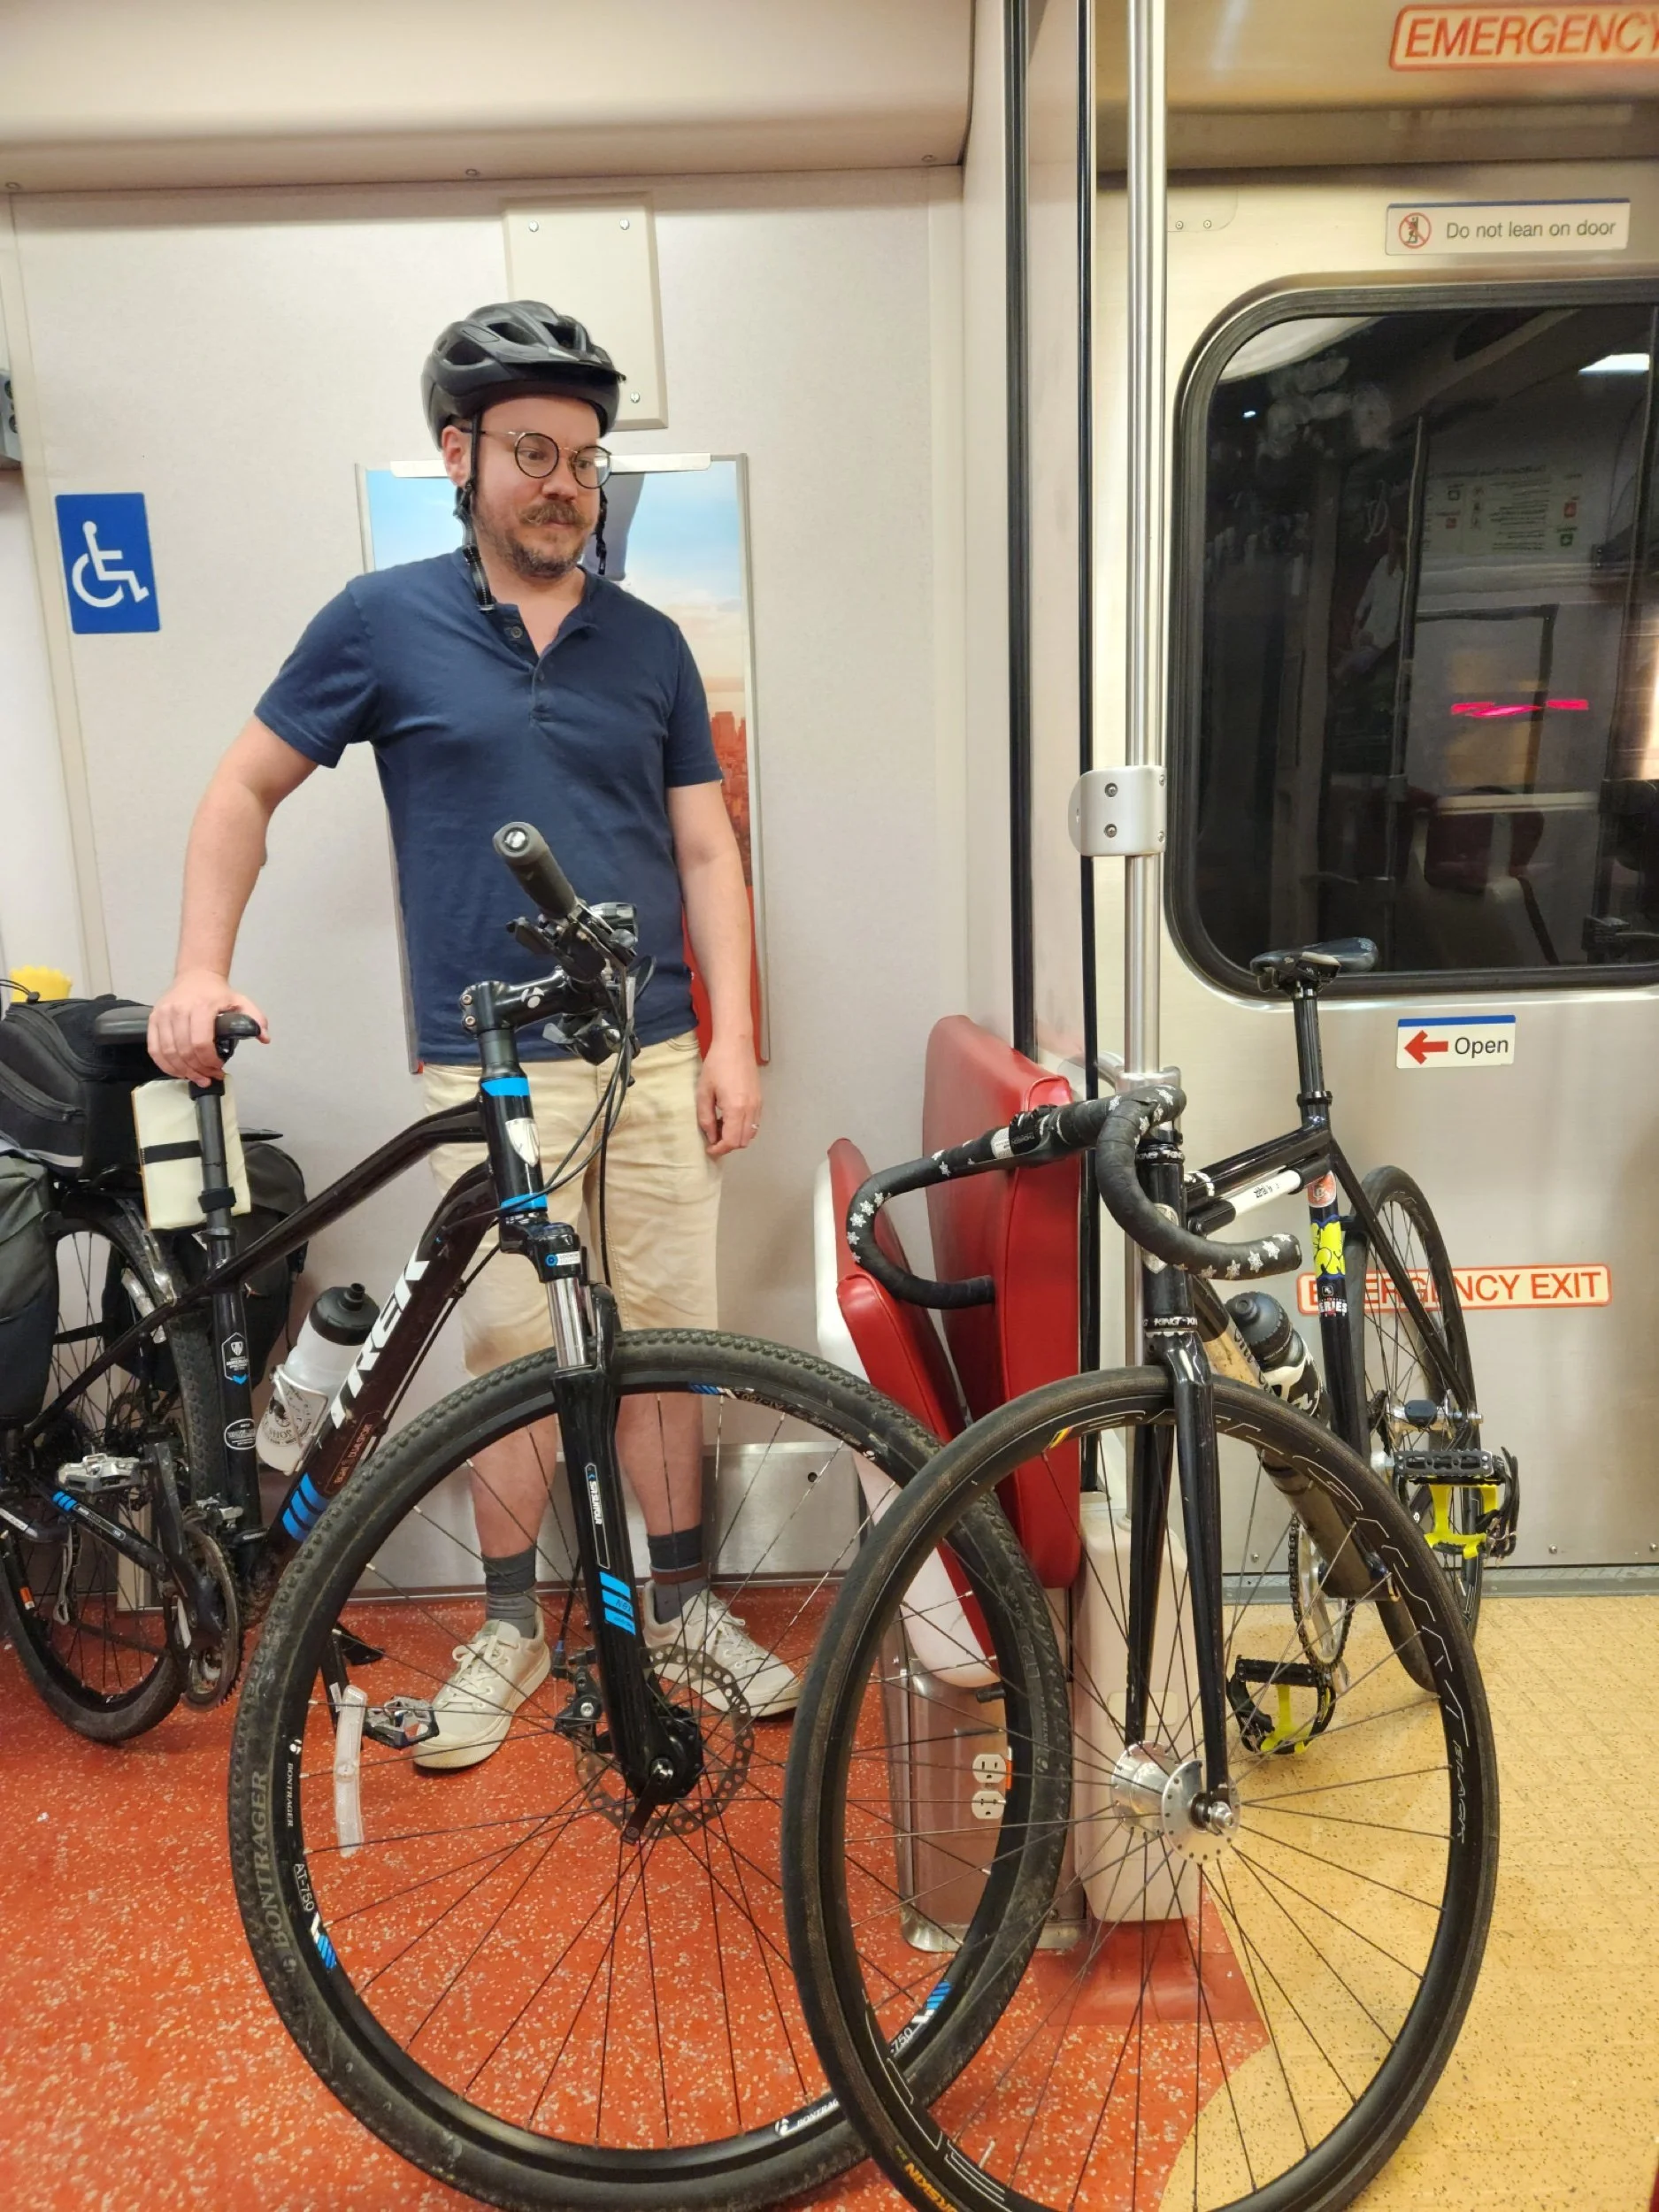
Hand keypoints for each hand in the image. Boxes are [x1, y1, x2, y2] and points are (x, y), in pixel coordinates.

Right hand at [148, 968, 267, 1085]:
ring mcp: (163, 1014)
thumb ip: (256, 1019)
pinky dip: (164, 1064)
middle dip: (197, 1070)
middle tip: (208, 1078)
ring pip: (168, 1052)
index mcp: (202, 1007)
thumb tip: (265, 1038)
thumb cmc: (218, 993)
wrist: (196, 976)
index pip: (200, 1043)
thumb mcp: (242, 1001)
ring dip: (182, 1071)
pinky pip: (154, 1048)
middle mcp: (179, 1010)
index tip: (218, 1068)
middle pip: (184, 1051)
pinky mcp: (152, 1019)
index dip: (209, 1061)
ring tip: (195, 1077)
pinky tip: (178, 1071)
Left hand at [696, 1034, 761, 1158]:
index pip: (731, 1141)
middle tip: (713, 1138)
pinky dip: (743, 1127)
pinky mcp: (760, 1100)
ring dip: (736, 1136)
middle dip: (728, 1145)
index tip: (709, 1148)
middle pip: (743, 1141)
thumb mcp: (703, 1092)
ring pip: (751, 1134)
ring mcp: (757, 1105)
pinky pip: (754, 1123)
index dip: (719, 1149)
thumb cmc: (717, 1064)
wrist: (735, 1045)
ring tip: (720, 1126)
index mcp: (735, 1109)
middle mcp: (750, 1109)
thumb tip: (711, 1135)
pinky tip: (730, 1117)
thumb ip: (706, 1117)